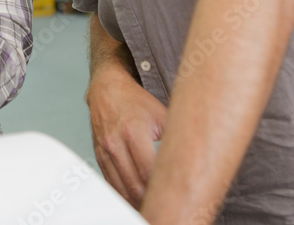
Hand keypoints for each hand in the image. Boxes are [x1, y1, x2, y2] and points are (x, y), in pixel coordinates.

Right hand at [87, 65, 166, 207]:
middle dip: (150, 199)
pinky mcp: (100, 156)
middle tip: (166, 203)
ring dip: (136, 201)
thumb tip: (193, 156)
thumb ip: (175, 136)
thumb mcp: (161, 114)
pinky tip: (135, 198)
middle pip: (134, 185)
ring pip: (121, 188)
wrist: (107, 90)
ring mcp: (106, 151)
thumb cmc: (135, 101)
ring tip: (152, 204)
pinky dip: (123, 194)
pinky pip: (111, 183)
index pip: (148, 171)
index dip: (161, 186)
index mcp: (134, 132)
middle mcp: (116, 143)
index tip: (173, 192)